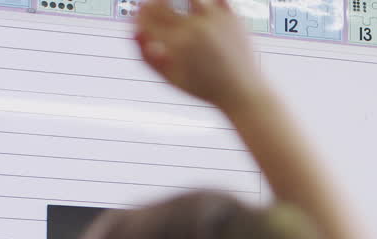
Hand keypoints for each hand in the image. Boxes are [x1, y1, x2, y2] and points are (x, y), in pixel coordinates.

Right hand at [135, 0, 260, 114]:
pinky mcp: (232, 17)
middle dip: (155, 4)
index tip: (140, 13)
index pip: (148, 17)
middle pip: (165, 4)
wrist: (242, 91)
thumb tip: (135, 32)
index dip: (140, 13)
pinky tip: (199, 5)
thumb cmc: (205, 87)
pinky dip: (206, 0)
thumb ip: (148, 58)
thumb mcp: (172, 79)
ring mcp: (215, 20)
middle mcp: (195, 28)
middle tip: (153, 5)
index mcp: (177, 43)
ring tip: (174, 3)